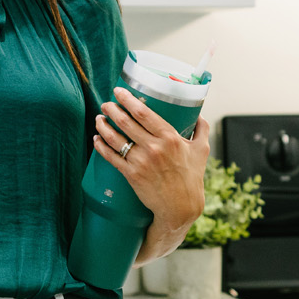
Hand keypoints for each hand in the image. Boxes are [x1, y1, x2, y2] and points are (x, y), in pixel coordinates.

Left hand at [95, 87, 210, 232]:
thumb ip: (201, 130)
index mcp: (170, 138)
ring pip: (115, 138)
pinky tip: (96, 139)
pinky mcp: (132, 175)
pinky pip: (111, 157)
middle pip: (126, 122)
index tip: (119, 91)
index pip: (144, 113)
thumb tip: (199, 115)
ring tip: (99, 118)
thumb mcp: (202, 151)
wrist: (180, 207)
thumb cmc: (191, 178)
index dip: (128, 100)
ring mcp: (141, 162)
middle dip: (112, 109)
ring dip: (103, 125)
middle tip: (106, 103)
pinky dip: (101, 146)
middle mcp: (154, 148)